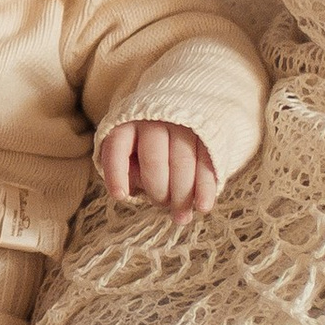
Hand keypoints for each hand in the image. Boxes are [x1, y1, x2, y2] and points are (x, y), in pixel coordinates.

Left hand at [99, 119, 219, 222]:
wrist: (184, 107)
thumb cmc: (147, 140)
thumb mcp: (130, 147)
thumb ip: (128, 166)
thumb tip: (133, 189)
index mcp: (127, 123)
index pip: (117, 148)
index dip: (116, 173)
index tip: (120, 196)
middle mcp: (154, 120)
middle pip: (153, 160)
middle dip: (157, 191)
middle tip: (161, 204)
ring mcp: (183, 125)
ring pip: (182, 163)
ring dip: (182, 196)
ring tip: (181, 217)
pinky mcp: (207, 134)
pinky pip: (207, 163)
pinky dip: (205, 188)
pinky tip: (202, 207)